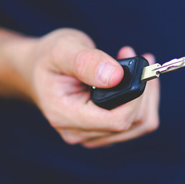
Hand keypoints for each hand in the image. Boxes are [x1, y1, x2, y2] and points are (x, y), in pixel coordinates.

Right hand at [23, 28, 159, 147]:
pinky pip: (134, 122)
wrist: (38, 71)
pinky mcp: (102, 129)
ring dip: (146, 95)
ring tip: (135, 65)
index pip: (116, 121)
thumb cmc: (48, 58)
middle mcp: (79, 132)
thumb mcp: (63, 49)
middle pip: (132, 124)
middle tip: (139, 58)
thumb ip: (86, 62)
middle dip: (144, 91)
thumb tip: (117, 76)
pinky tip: (131, 79)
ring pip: (138, 125)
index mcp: (66, 116)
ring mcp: (91, 134)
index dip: (136, 97)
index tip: (140, 68)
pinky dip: (141, 100)